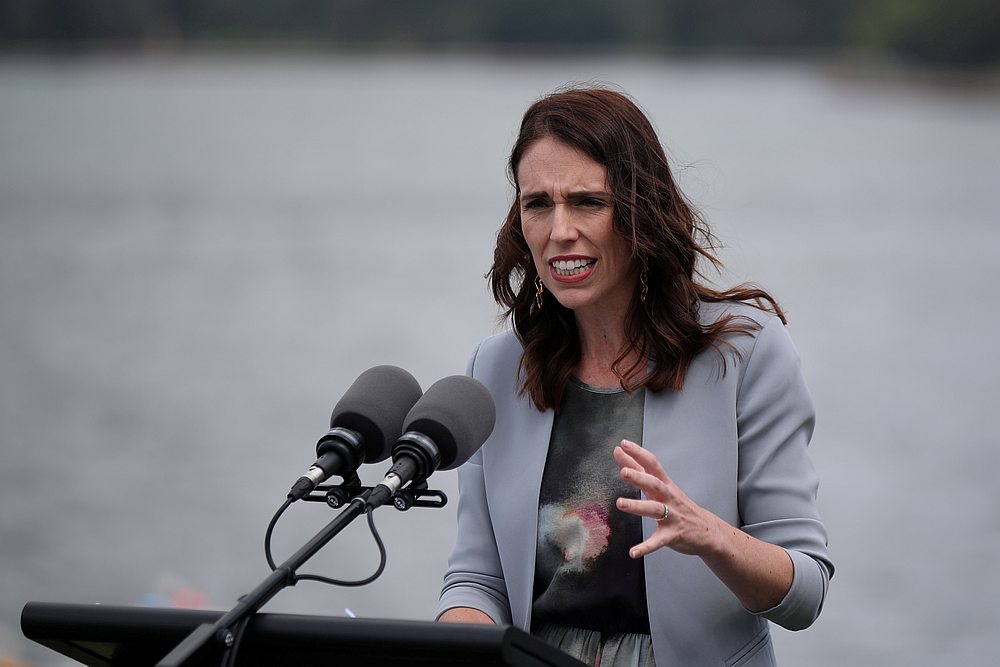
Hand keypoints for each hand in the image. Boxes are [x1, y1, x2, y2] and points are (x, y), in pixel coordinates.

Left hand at [614, 439, 794, 610]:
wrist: (708, 532)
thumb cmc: (679, 506)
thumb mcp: (663, 488)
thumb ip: (640, 472)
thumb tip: (621, 453)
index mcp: (666, 485)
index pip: (653, 465)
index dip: (639, 454)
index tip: (623, 444)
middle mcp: (669, 498)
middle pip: (654, 485)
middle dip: (639, 477)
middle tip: (623, 471)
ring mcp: (672, 517)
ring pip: (654, 510)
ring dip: (637, 506)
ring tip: (620, 504)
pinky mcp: (673, 535)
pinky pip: (658, 541)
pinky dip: (646, 547)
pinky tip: (633, 552)